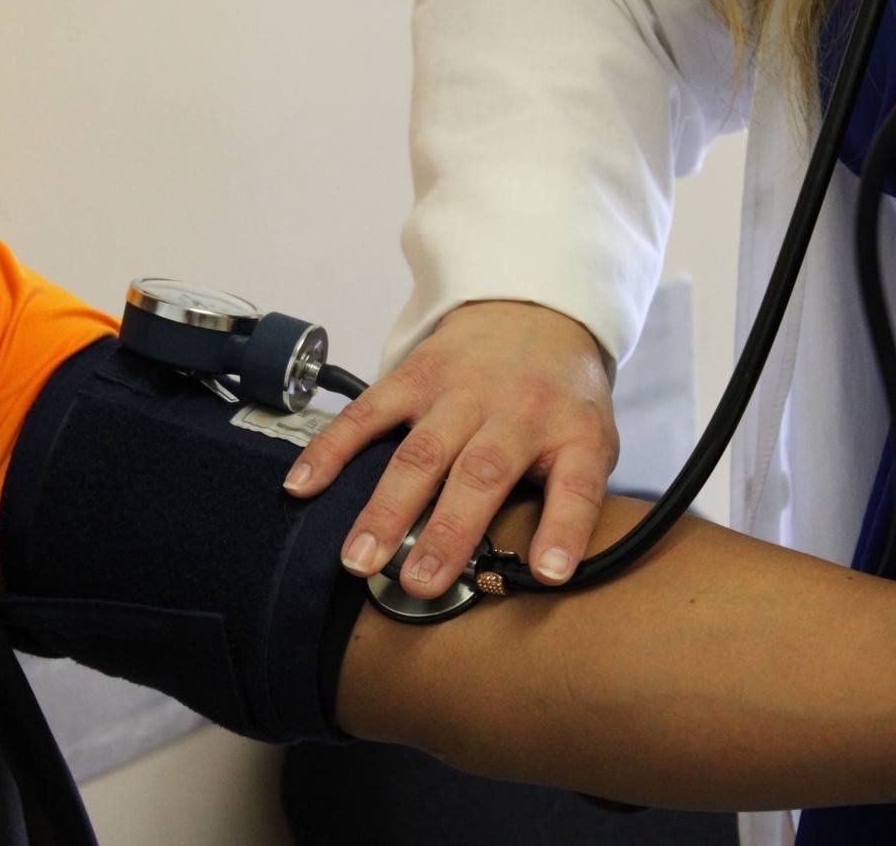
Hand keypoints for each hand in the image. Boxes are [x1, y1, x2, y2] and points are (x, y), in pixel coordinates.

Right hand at [283, 300, 618, 598]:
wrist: (534, 311)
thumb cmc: (559, 398)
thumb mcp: (591, 441)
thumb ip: (571, 499)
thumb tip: (544, 573)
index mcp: (570, 432)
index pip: (576, 485)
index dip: (564, 530)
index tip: (548, 573)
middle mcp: (515, 410)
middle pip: (481, 475)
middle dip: (448, 533)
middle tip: (419, 584)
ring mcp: (459, 393)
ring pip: (420, 453)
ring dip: (386, 508)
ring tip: (359, 559)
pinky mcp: (414, 377)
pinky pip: (368, 414)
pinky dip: (332, 449)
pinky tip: (303, 485)